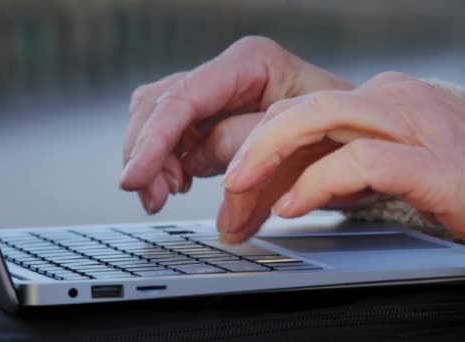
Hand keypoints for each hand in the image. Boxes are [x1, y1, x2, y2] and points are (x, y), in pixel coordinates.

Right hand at [120, 36, 353, 213]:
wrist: (363, 138)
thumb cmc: (345, 131)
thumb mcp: (306, 141)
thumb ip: (247, 147)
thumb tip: (195, 166)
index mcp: (250, 63)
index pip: (184, 98)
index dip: (153, 140)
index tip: (137, 178)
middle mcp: (225, 74)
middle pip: (158, 104)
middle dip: (147, 153)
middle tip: (155, 196)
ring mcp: (214, 96)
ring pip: (155, 119)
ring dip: (152, 162)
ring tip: (166, 193)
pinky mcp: (209, 121)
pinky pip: (170, 139)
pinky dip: (165, 164)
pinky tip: (178, 182)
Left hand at [221, 72, 464, 242]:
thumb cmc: (452, 182)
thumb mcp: (381, 165)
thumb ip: (335, 163)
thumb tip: (278, 184)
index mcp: (377, 102)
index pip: (298, 108)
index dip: (257, 140)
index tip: (233, 175)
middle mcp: (394, 103)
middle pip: (301, 107)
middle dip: (253, 144)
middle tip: (227, 180)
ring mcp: (417, 127)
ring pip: (323, 117)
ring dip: (271, 152)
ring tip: (241, 184)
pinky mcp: (437, 164)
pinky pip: (364, 161)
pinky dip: (320, 181)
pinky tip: (294, 205)